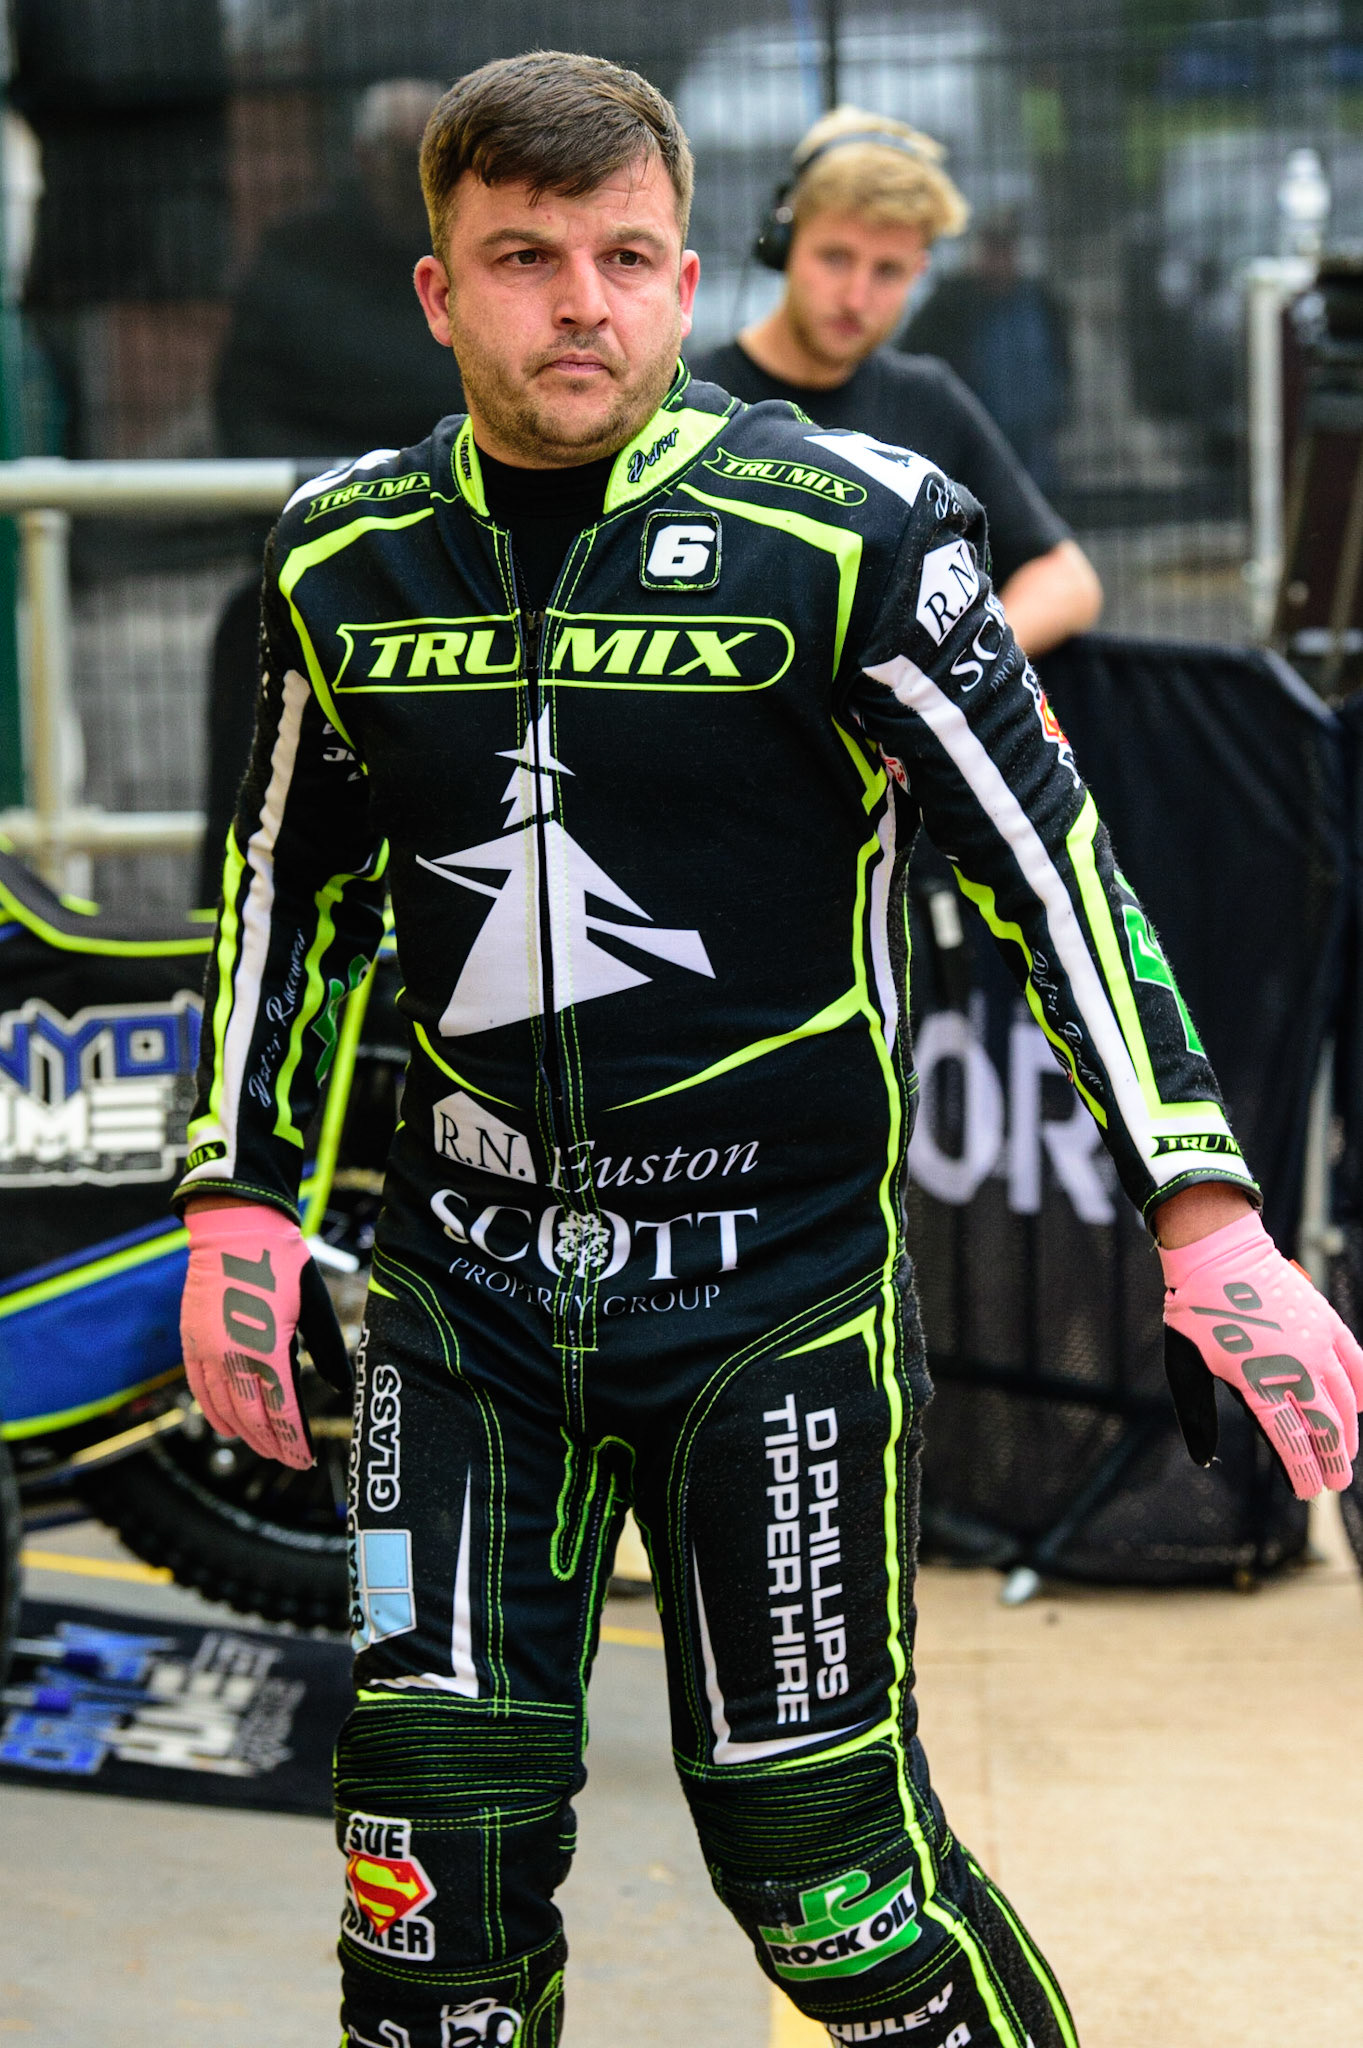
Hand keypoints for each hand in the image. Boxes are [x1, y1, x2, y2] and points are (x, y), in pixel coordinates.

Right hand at [180, 1203, 314, 1468]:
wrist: (235, 1228)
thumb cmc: (281, 1263)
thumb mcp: (313, 1305)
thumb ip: (326, 1348)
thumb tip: (343, 1385)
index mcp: (267, 1348)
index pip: (281, 1411)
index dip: (293, 1441)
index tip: (306, 1459)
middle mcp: (232, 1356)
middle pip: (252, 1418)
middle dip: (272, 1444)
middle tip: (290, 1460)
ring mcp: (206, 1351)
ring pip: (223, 1410)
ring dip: (244, 1434)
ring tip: (264, 1447)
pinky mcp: (191, 1342)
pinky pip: (199, 1390)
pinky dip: (214, 1413)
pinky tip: (227, 1426)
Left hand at [1160, 1211, 1362, 1499]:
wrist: (1217, 1253)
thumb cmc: (1194, 1312)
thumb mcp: (1186, 1368)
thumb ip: (1199, 1416)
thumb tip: (1203, 1459)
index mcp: (1257, 1383)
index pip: (1289, 1441)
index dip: (1302, 1471)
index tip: (1309, 1493)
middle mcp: (1293, 1368)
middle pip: (1323, 1427)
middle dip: (1332, 1461)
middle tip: (1335, 1483)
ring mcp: (1314, 1344)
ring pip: (1344, 1401)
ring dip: (1348, 1432)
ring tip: (1346, 1453)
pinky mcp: (1326, 1321)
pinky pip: (1354, 1363)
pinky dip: (1360, 1389)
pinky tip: (1361, 1408)